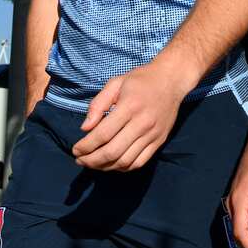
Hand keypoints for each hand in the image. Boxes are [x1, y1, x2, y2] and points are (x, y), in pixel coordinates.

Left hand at [71, 62, 189, 170]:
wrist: (172, 80)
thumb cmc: (141, 79)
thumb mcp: (116, 83)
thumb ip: (98, 104)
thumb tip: (85, 128)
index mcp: (129, 107)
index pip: (102, 134)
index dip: (85, 146)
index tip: (75, 149)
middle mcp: (142, 123)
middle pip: (112, 152)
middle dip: (91, 160)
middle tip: (80, 160)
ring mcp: (152, 134)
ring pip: (125, 161)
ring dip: (105, 167)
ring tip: (93, 164)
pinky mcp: (159, 141)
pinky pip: (139, 162)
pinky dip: (123, 168)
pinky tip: (112, 164)